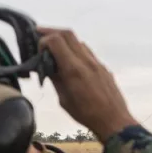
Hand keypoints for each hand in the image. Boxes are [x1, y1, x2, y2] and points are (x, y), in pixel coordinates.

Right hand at [37, 27, 137, 141]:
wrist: (114, 120)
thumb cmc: (86, 114)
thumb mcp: (64, 99)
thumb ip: (56, 79)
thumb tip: (47, 66)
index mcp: (74, 69)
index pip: (56, 40)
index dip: (43, 40)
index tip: (38, 49)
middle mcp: (86, 61)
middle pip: (68, 34)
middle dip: (51, 32)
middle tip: (39, 35)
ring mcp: (97, 63)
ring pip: (79, 42)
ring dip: (65, 41)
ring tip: (54, 50)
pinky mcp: (104, 68)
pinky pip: (87, 52)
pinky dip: (75, 50)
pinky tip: (70, 61)